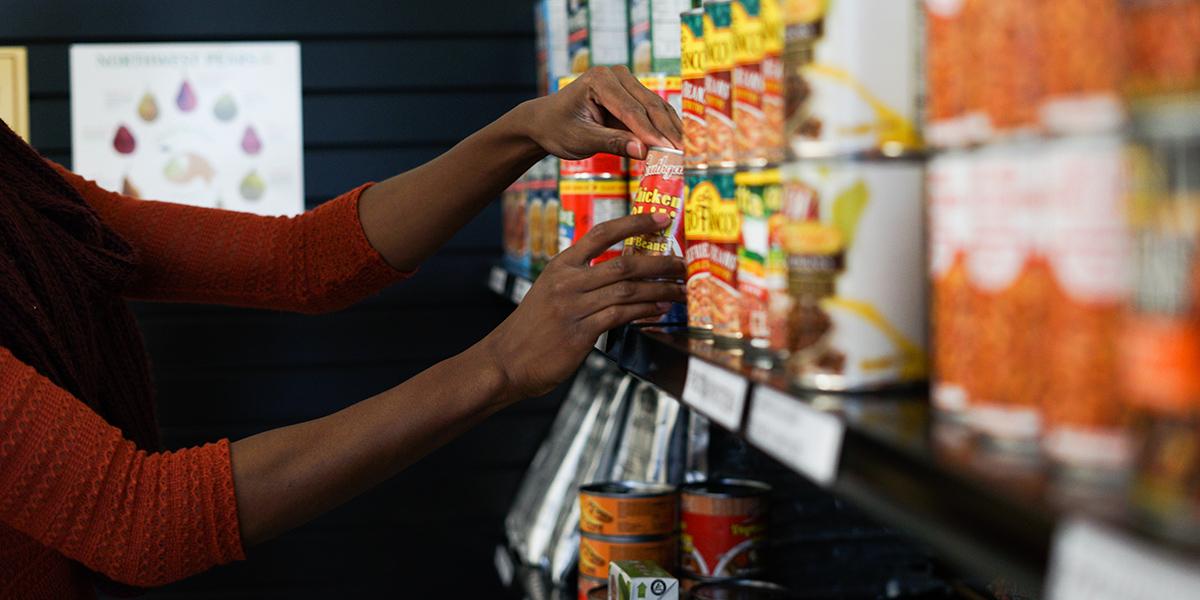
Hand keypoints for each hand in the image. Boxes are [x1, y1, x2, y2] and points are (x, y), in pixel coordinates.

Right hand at [479, 212, 686, 398]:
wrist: (506, 361)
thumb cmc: (532, 330)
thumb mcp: (550, 293)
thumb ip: (582, 281)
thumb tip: (624, 276)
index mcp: (561, 265)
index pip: (601, 234)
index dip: (634, 223)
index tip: (660, 218)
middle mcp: (567, 282)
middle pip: (624, 263)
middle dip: (659, 263)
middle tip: (683, 264)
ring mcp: (573, 307)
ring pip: (627, 290)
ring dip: (659, 290)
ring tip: (680, 290)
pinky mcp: (580, 333)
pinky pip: (620, 316)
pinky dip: (644, 311)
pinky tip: (659, 310)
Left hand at [521, 66, 683, 160]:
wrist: (546, 121)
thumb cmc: (558, 129)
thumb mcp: (580, 139)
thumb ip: (612, 143)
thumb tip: (643, 152)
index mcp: (600, 80)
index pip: (631, 110)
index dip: (651, 133)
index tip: (668, 152)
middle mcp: (616, 75)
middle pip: (649, 106)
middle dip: (666, 132)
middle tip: (683, 155)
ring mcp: (626, 82)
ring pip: (656, 108)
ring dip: (671, 130)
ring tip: (686, 152)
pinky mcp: (632, 94)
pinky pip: (653, 112)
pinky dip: (665, 128)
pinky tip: (677, 144)